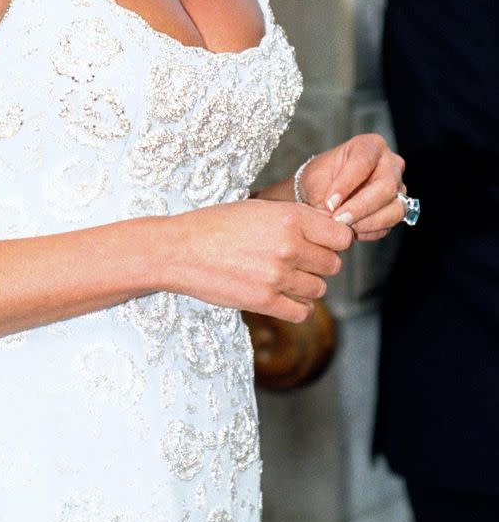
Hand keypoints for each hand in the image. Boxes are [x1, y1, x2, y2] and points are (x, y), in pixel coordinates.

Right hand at [170, 199, 353, 322]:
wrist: (179, 250)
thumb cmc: (215, 225)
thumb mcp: (259, 208)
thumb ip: (296, 217)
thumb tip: (330, 226)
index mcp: (290, 218)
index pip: (342, 236)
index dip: (334, 241)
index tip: (322, 243)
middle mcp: (289, 247)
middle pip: (333, 264)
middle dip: (319, 264)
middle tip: (298, 261)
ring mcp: (278, 277)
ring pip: (319, 289)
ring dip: (307, 286)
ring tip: (284, 277)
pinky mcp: (265, 302)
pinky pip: (302, 312)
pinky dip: (297, 307)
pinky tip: (282, 297)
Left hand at [298, 134, 405, 239]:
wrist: (324, 193)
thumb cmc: (320, 180)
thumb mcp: (314, 181)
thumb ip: (324, 194)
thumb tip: (334, 214)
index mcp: (369, 146)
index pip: (363, 163)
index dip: (346, 184)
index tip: (329, 203)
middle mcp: (390, 163)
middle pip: (386, 187)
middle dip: (360, 207)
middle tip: (339, 220)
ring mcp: (398, 187)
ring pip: (395, 209)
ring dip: (368, 222)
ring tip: (344, 227)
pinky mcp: (397, 209)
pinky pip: (390, 224)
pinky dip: (370, 231)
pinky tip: (352, 230)